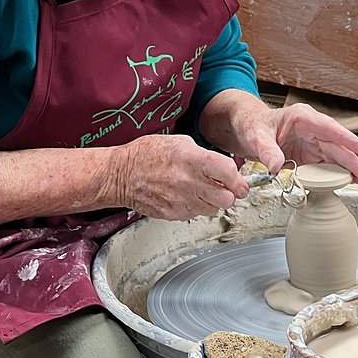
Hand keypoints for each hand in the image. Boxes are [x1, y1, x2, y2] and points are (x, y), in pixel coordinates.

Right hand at [111, 134, 248, 220]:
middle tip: (224, 187)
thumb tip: (225, 169)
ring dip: (212, 201)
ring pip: (213, 209)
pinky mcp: (173, 214)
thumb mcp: (180, 142)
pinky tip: (186, 196)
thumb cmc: (147, 154)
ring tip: (201, 190)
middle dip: (228, 193)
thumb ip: (205, 156)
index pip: (229, 173)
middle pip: (227, 198)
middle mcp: (188, 182)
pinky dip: (196, 207)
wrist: (121, 174)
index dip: (236, 177)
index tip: (237, 179)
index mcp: (192, 159)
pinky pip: (195, 214)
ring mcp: (181, 201)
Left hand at [199, 91, 357, 184]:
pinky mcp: (309, 154)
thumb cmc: (253, 124)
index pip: (327, 127)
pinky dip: (336, 172)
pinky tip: (346, 180)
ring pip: (334, 155)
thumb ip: (267, 150)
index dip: (344, 138)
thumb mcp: (256, 135)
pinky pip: (326, 163)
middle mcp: (311, 129)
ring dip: (348, 167)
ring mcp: (312, 142)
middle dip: (350, 158)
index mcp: (301, 118)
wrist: (247, 128)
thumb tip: (276, 165)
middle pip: (335, 144)